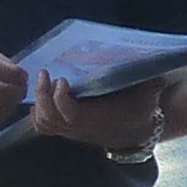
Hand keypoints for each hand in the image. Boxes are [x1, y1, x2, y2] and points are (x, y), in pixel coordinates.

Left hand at [31, 74, 163, 153]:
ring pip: (44, 123)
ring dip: (39, 103)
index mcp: (100, 119)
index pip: (72, 114)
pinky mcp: (67, 130)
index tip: (62, 79)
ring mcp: (72, 131)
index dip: (61, 99)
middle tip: (44, 74)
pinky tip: (40, 97)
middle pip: (51, 118)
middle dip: (43, 95)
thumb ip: (147, 76)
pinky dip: (37, 113)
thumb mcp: (148, 91)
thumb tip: (149, 55)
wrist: (139, 131)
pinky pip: (44, 126)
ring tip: (42, 82)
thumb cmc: (141, 107)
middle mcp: (82, 128)